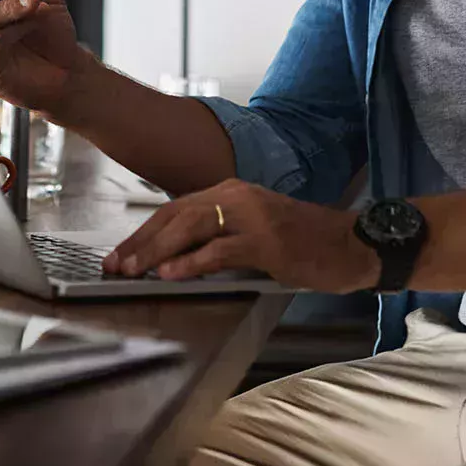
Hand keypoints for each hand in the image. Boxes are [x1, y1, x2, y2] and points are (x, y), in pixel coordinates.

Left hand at [103, 179, 379, 292]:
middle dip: (139, 243)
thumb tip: (174, 256)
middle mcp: (236, 196)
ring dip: (156, 251)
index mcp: (230, 191)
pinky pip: (220, 251)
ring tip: (132, 270)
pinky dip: (191, 262)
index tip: (119, 255)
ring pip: (190, 229)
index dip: (142, 234)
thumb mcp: (253, 229)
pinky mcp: (267, 241)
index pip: (174, 209)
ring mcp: (252, 217)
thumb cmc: (303, 241)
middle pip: (174, 216)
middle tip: (114, 265)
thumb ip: (218, 234)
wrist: (351, 243)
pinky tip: (170, 274)